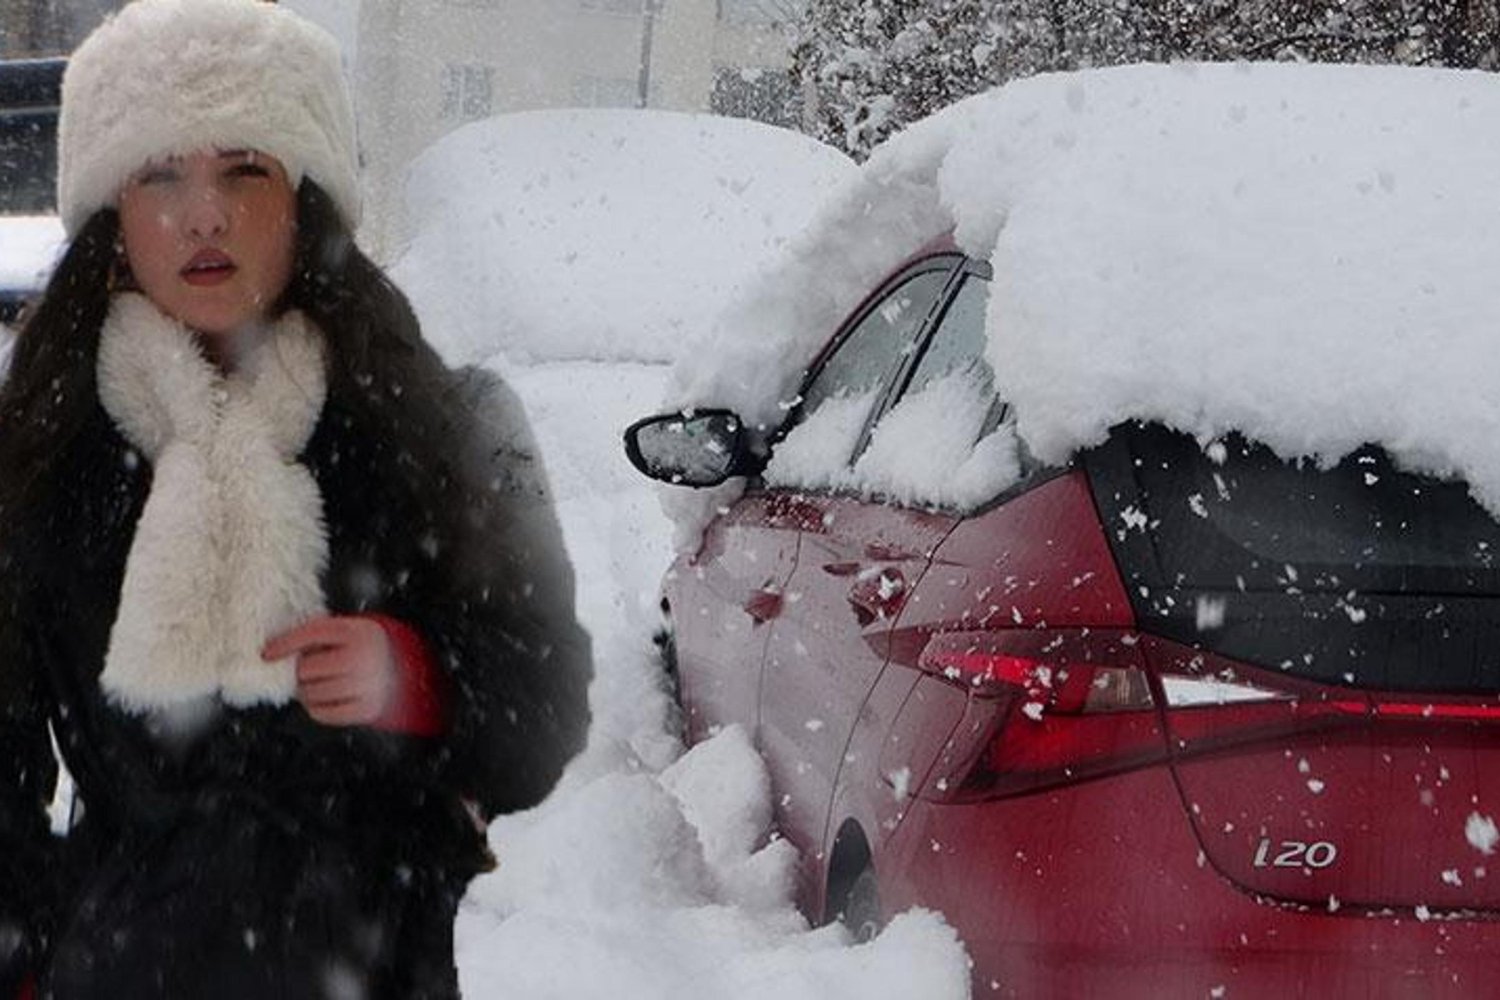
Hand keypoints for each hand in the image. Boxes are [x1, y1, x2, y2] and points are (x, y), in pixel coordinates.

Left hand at [263, 615, 396, 726]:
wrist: (403, 668)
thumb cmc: (365, 647)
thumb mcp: (348, 630)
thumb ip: (320, 634)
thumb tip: (279, 647)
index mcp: (355, 631)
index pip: (310, 634)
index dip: (285, 644)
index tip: (267, 654)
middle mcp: (361, 657)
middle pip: (306, 669)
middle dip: (300, 672)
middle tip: (307, 672)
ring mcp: (365, 684)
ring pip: (312, 694)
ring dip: (306, 691)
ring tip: (316, 685)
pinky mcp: (365, 708)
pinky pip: (324, 714)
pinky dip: (316, 708)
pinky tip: (324, 699)